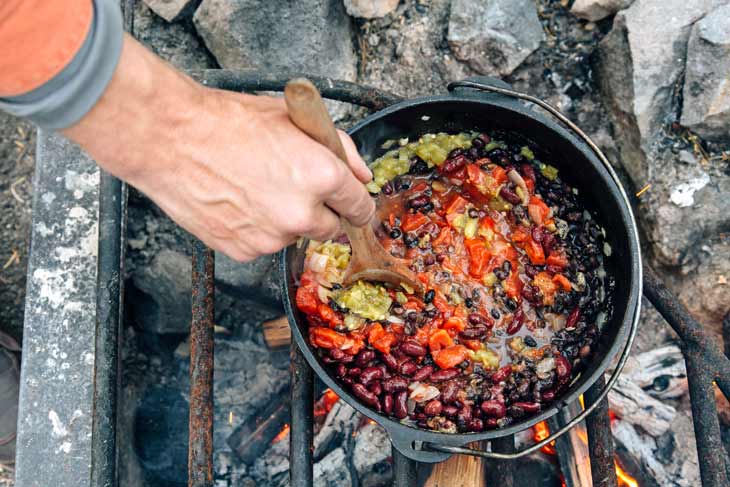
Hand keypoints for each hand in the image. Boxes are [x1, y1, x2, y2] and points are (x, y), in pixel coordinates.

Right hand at [64, 34, 374, 261]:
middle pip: (330, 229)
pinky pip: (263, 244)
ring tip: (255, 187)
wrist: (171, 138)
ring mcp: (272, 237)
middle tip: (292, 186)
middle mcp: (301, 213)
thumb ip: (339, 149)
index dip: (356, 204)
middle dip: (319, 212)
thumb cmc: (227, 122)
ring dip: (285, 220)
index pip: (359, 207)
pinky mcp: (244, 250)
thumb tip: (361, 175)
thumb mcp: (293, 119)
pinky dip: (256, 229)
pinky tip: (238, 201)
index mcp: (322, 177)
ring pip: (293, 236)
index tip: (352, 206)